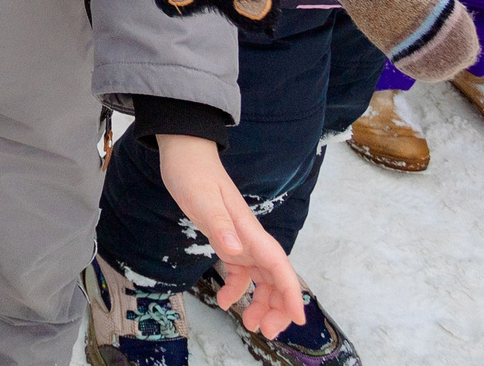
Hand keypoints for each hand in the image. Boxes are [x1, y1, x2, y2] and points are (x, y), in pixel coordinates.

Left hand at [156, 136, 304, 337]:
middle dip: (276, 307)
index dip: (290, 293)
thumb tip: (235, 249)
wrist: (184, 152)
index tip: (299, 319)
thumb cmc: (193, 172)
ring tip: (250, 325)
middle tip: (265, 332)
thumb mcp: (202, 199)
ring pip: (260, 278)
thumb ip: (219, 224)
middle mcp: (250, 238)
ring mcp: (240, 239)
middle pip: (274, 278)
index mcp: (249, 231)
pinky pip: (239, 271)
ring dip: (260, 302)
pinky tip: (224, 301)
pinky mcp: (226, 238)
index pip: (278, 266)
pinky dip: (237, 289)